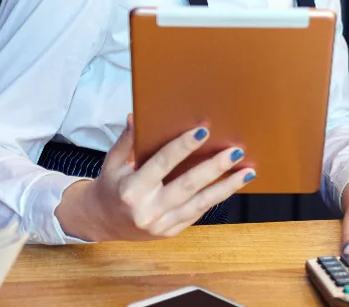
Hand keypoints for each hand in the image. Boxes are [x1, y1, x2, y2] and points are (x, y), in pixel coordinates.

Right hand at [56, 115, 252, 241]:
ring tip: (248, 172)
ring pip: (200, 203)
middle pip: (188, 185)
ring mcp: (160, 224)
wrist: (100, 221)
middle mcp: (147, 209)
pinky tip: (232, 184)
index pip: (162, 164)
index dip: (183, 147)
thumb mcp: (112, 162)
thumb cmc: (111, 186)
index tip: (204, 131)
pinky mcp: (170, 232)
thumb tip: (136, 116)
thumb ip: (127, 141)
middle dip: (215, 167)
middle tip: (236, 151)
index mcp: (131, 189)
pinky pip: (197, 213)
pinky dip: (216, 198)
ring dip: (227, 187)